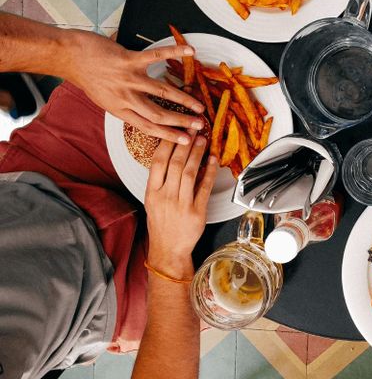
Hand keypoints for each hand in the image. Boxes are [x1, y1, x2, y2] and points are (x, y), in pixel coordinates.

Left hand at [63, 30, 204, 144]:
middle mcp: (125, 97)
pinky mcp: (128, 60)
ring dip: (184, 99)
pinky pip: (155, 56)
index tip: (186, 141)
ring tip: (199, 105)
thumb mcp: (104, 100)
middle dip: (182, 121)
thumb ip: (125, 107)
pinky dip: (174, 52)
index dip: (169, 135)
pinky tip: (190, 51)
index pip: (148, 127)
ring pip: (162, 91)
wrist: (68, 57)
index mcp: (120, 110)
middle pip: (159, 114)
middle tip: (199, 125)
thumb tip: (144, 113)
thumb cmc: (87, 77)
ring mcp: (128, 78)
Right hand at [145, 135, 216, 277]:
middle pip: (176, 164)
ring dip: (197, 154)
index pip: (158, 162)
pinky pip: (205, 188)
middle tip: (193, 128)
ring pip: (190, 173)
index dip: (168, 143)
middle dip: (185, 143)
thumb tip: (173, 156)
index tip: (175, 130)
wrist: (168, 249)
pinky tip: (213, 160)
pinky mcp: (197, 212)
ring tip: (202, 140)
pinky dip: (210, 172)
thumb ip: (161, 180)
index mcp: (152, 192)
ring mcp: (181, 205)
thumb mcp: (153, 201)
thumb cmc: (161, 223)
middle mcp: (165, 197)